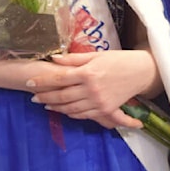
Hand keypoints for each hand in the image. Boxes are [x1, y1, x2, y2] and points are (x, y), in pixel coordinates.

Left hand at [25, 50, 158, 128]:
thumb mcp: (97, 55)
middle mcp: (91, 89)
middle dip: (44, 96)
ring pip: (70, 108)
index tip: (29, 82)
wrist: (141, 72)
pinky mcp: (104, 110)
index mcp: (88, 73)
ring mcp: (98, 102)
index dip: (42, 81)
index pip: (59, 78)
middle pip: (62, 95)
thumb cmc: (118, 60)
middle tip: (32, 97)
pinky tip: (63, 110)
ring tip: (45, 104)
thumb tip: (54, 58)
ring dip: (55, 107)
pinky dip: (71, 114)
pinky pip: (83, 115)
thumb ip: (74, 59)